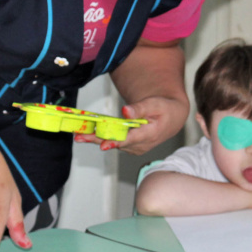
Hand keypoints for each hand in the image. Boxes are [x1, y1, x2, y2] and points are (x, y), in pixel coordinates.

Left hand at [74, 98, 188, 154]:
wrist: (172, 118)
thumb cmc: (165, 108)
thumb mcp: (156, 104)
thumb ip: (140, 108)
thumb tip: (125, 111)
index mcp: (150, 134)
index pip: (130, 140)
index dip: (115, 141)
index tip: (103, 144)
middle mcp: (141, 145)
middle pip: (116, 142)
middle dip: (97, 140)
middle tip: (80, 137)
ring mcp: (135, 147)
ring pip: (113, 143)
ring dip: (96, 139)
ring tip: (79, 134)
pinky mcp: (130, 146)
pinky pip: (114, 142)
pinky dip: (102, 137)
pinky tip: (88, 133)